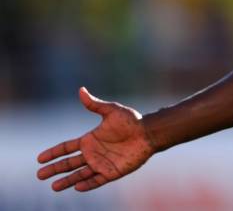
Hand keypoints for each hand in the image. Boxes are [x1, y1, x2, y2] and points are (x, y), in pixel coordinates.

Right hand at [37, 87, 154, 191]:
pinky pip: (97, 180)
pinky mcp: (112, 172)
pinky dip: (87, 184)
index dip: (53, 153)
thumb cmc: (131, 121)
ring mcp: (101, 163)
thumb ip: (95, 104)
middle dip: (54, 169)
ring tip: (53, 187)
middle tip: (39, 175)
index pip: (66, 147)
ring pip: (80, 174)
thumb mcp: (111, 111)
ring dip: (67, 181)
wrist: (148, 133)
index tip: (40, 158)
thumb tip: (81, 90)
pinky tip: (77, 187)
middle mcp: (93, 153)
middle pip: (69, 163)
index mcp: (90, 139)